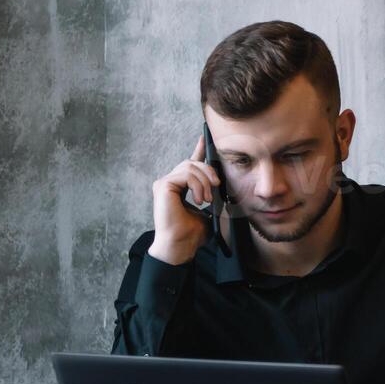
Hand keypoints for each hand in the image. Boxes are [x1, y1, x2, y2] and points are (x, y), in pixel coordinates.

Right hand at [149, 134, 221, 264]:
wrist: (180, 246)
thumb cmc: (191, 233)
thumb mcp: (208, 210)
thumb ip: (210, 195)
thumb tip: (221, 186)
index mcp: (180, 187)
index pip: (190, 164)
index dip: (198, 149)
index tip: (204, 137)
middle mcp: (170, 183)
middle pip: (193, 163)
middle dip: (209, 171)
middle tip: (218, 186)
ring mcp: (164, 183)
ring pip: (190, 167)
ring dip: (204, 182)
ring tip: (207, 199)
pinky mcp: (163, 186)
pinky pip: (186, 174)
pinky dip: (197, 185)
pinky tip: (199, 199)